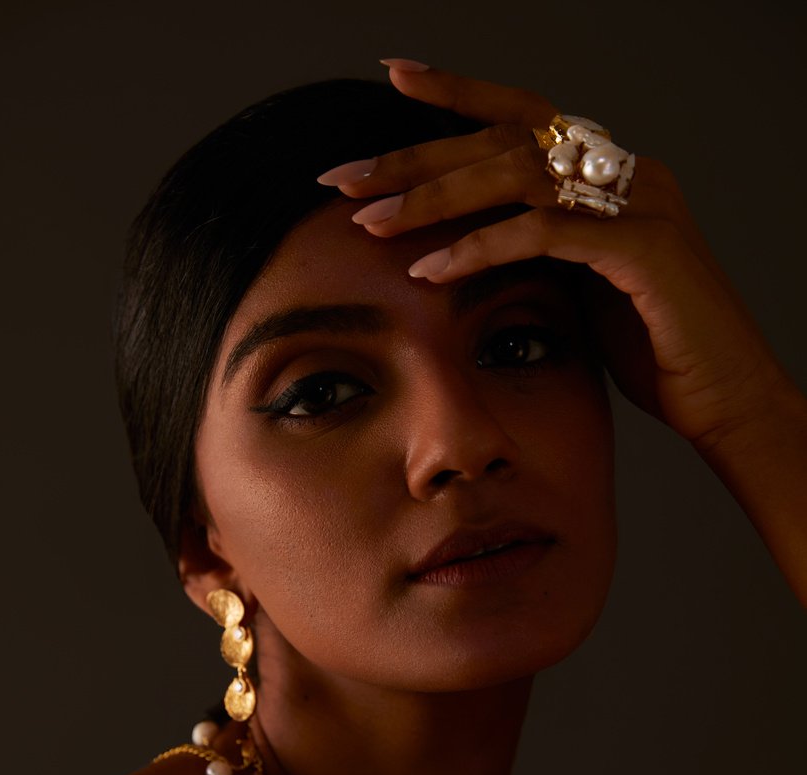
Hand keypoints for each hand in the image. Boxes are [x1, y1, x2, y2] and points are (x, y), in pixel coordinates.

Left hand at [321, 63, 793, 455]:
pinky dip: (482, 248)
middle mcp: (628, 172)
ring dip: (436, 198)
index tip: (393, 80)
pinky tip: (430, 269)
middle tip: (344, 177)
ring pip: (518, 174)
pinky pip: (545, 234)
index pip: (524, 115)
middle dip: (417, 156)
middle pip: (505, 138)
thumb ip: (538, 250)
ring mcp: (639, 204)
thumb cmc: (656, 351)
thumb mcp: (583, 287)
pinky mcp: (643, 250)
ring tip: (370, 224)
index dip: (459, 94)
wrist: (727, 398)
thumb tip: (466, 240)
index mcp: (611, 174)